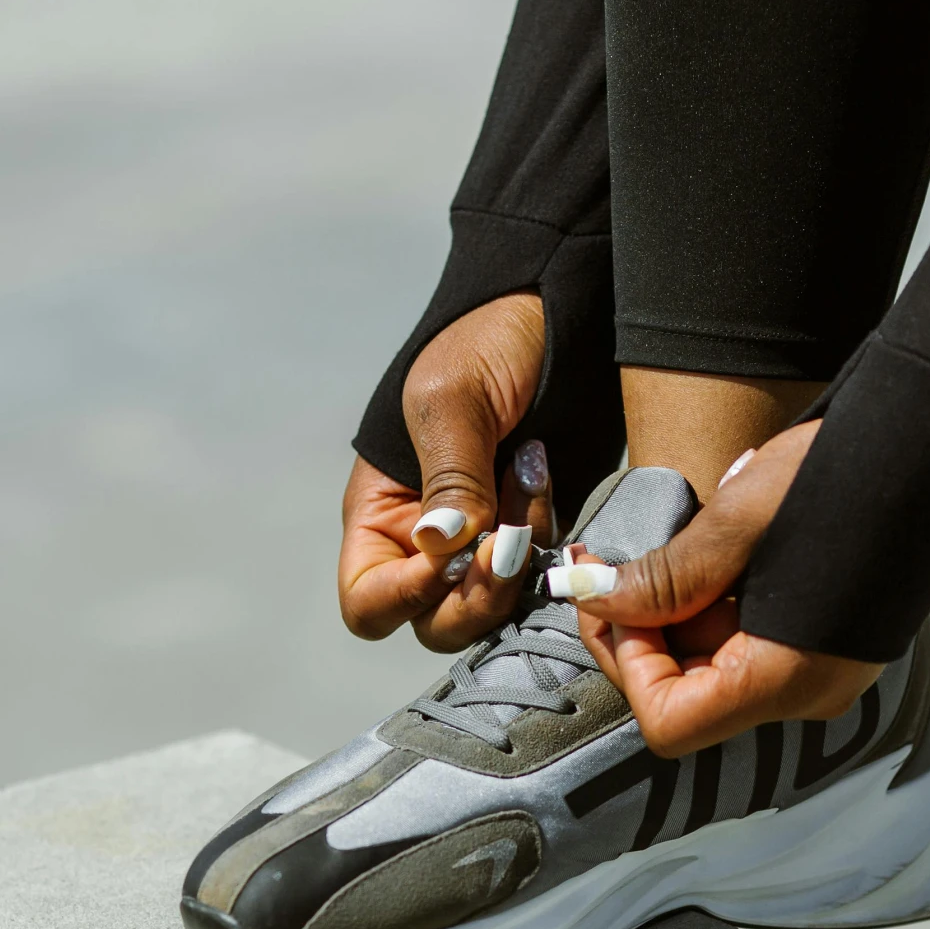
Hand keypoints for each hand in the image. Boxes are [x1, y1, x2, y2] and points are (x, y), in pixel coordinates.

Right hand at [337, 292, 558, 649]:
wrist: (561, 306)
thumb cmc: (487, 339)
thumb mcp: (454, 399)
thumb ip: (449, 478)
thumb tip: (438, 547)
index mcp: (383, 514)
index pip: (368, 602)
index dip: (403, 597)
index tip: (452, 550)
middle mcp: (427, 543)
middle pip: (435, 622)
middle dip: (477, 591)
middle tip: (509, 534)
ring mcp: (485, 544)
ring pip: (493, 608)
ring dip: (520, 566)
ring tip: (531, 480)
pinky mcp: (537, 536)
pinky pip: (540, 579)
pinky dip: (552, 551)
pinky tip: (550, 487)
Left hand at [569, 422, 882, 756]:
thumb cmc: (848, 474)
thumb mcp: (739, 522)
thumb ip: (664, 578)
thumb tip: (596, 599)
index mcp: (788, 677)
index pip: (670, 723)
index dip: (629, 663)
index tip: (612, 597)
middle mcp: (809, 690)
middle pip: (691, 694)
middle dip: (647, 630)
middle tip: (616, 561)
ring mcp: (824, 668)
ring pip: (719, 665)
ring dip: (683, 610)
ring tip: (682, 539)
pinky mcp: (831, 641)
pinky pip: (754, 642)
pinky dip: (722, 603)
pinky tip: (724, 548)